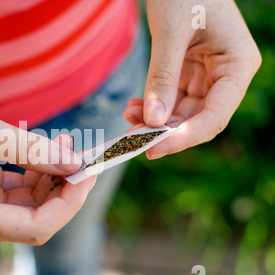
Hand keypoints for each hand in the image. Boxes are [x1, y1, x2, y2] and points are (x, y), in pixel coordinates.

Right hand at [0, 80, 95, 244]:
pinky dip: (33, 175)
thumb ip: (25, 147)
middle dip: (62, 190)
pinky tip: (43, 151)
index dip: (67, 204)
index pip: (32, 228)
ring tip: (65, 146)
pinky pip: (13, 193)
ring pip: (26, 207)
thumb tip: (72, 162)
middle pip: (33, 220)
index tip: (87, 171)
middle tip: (82, 155)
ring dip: (50, 180)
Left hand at [123, 0, 260, 158]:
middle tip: (132, 139)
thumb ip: (162, 77)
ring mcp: (208, 75)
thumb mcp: (171, 33)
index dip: (185, 137)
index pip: (215, 115)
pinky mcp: (190, 72)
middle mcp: (227, 75)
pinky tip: (134, 106)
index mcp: (238, 65)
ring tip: (128, 115)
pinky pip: (173, 99)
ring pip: (183, 112)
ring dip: (155, 120)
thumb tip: (152, 120)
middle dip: (165, 132)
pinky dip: (153, 106)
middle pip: (198, 119)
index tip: (153, 149)